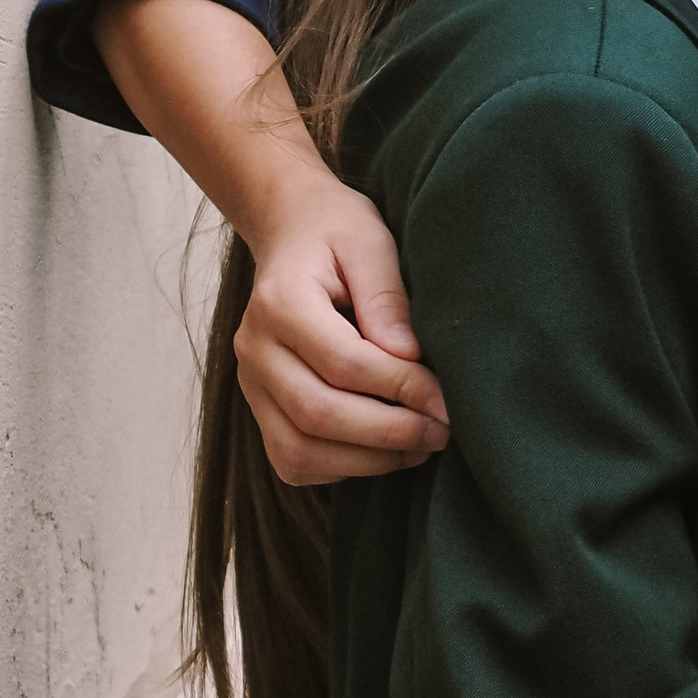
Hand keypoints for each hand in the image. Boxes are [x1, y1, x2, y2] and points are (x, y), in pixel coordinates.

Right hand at [235, 178, 449, 483]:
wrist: (292, 231)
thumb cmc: (338, 234)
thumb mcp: (371, 243)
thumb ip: (388, 297)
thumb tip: (409, 358)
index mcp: (279, 302)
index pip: (343, 363)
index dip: (401, 388)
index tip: (447, 400)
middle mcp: (255, 349)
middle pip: (317, 415)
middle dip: (389, 434)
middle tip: (442, 432)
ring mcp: (251, 384)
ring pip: (299, 450)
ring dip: (368, 461)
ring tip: (420, 445)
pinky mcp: (259, 408)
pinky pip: (293, 461)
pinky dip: (342, 467)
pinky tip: (385, 449)